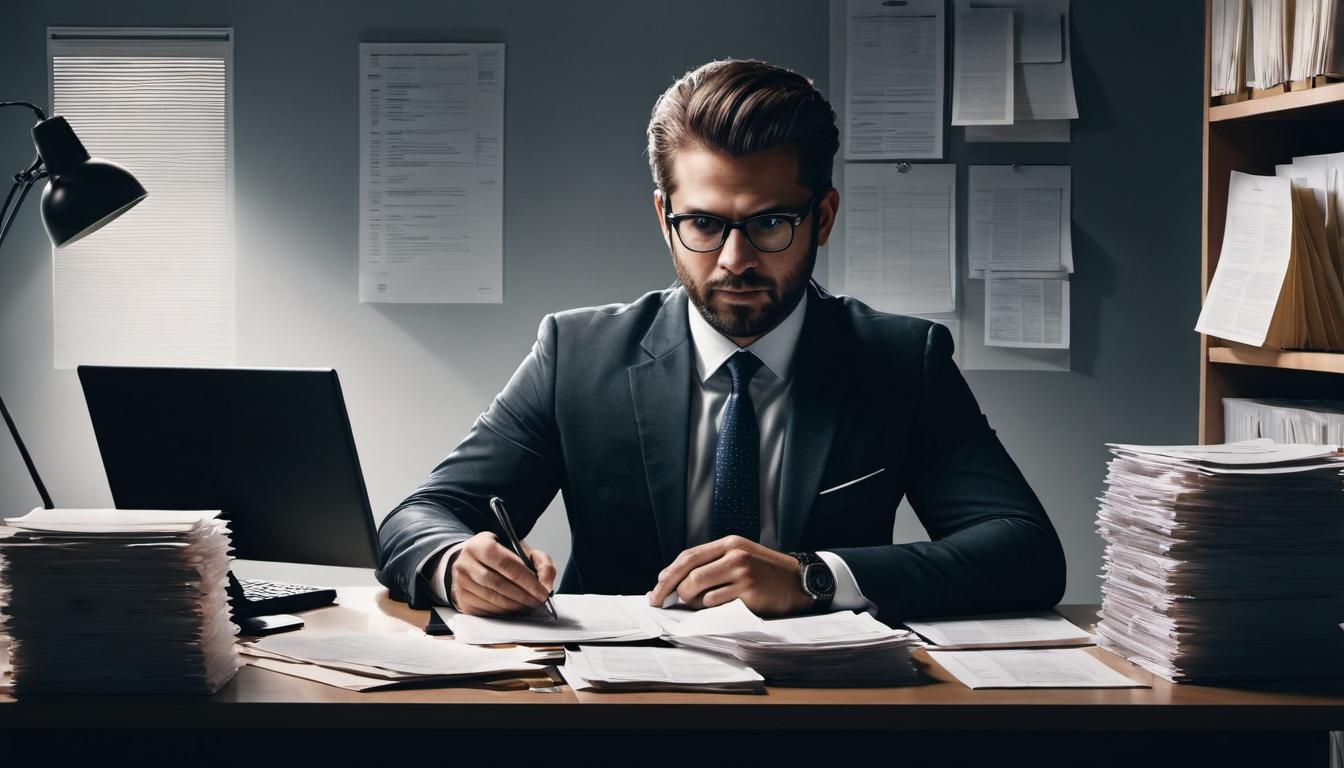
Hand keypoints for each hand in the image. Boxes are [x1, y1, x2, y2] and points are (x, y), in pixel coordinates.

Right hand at [449, 531, 555, 616]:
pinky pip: (485, 610)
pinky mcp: (461, 599)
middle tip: (537, 602)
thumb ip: (541, 562)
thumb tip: (547, 585)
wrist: (473, 561)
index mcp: (480, 545)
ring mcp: (460, 582)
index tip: (542, 592)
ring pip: (492, 599)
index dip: (527, 580)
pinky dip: (503, 612)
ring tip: (528, 605)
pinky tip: (513, 609)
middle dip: (522, 596)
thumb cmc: (501, 556)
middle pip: (498, 584)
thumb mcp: (522, 550)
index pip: (506, 564)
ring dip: (514, 606)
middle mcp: (465, 563)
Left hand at [646, 535, 810, 616]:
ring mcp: (743, 575)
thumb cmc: (765, 573)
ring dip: (693, 603)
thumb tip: (673, 578)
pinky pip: (715, 605)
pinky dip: (710, 610)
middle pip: (689, 574)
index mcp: (729, 543)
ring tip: (702, 603)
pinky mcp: (749, 594)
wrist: (799, 582)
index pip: (689, 556)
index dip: (669, 573)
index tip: (656, 588)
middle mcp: (735, 556)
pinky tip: (719, 608)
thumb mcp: (740, 556)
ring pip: (699, 592)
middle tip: (661, 602)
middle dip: (671, 590)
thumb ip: (712, 563)